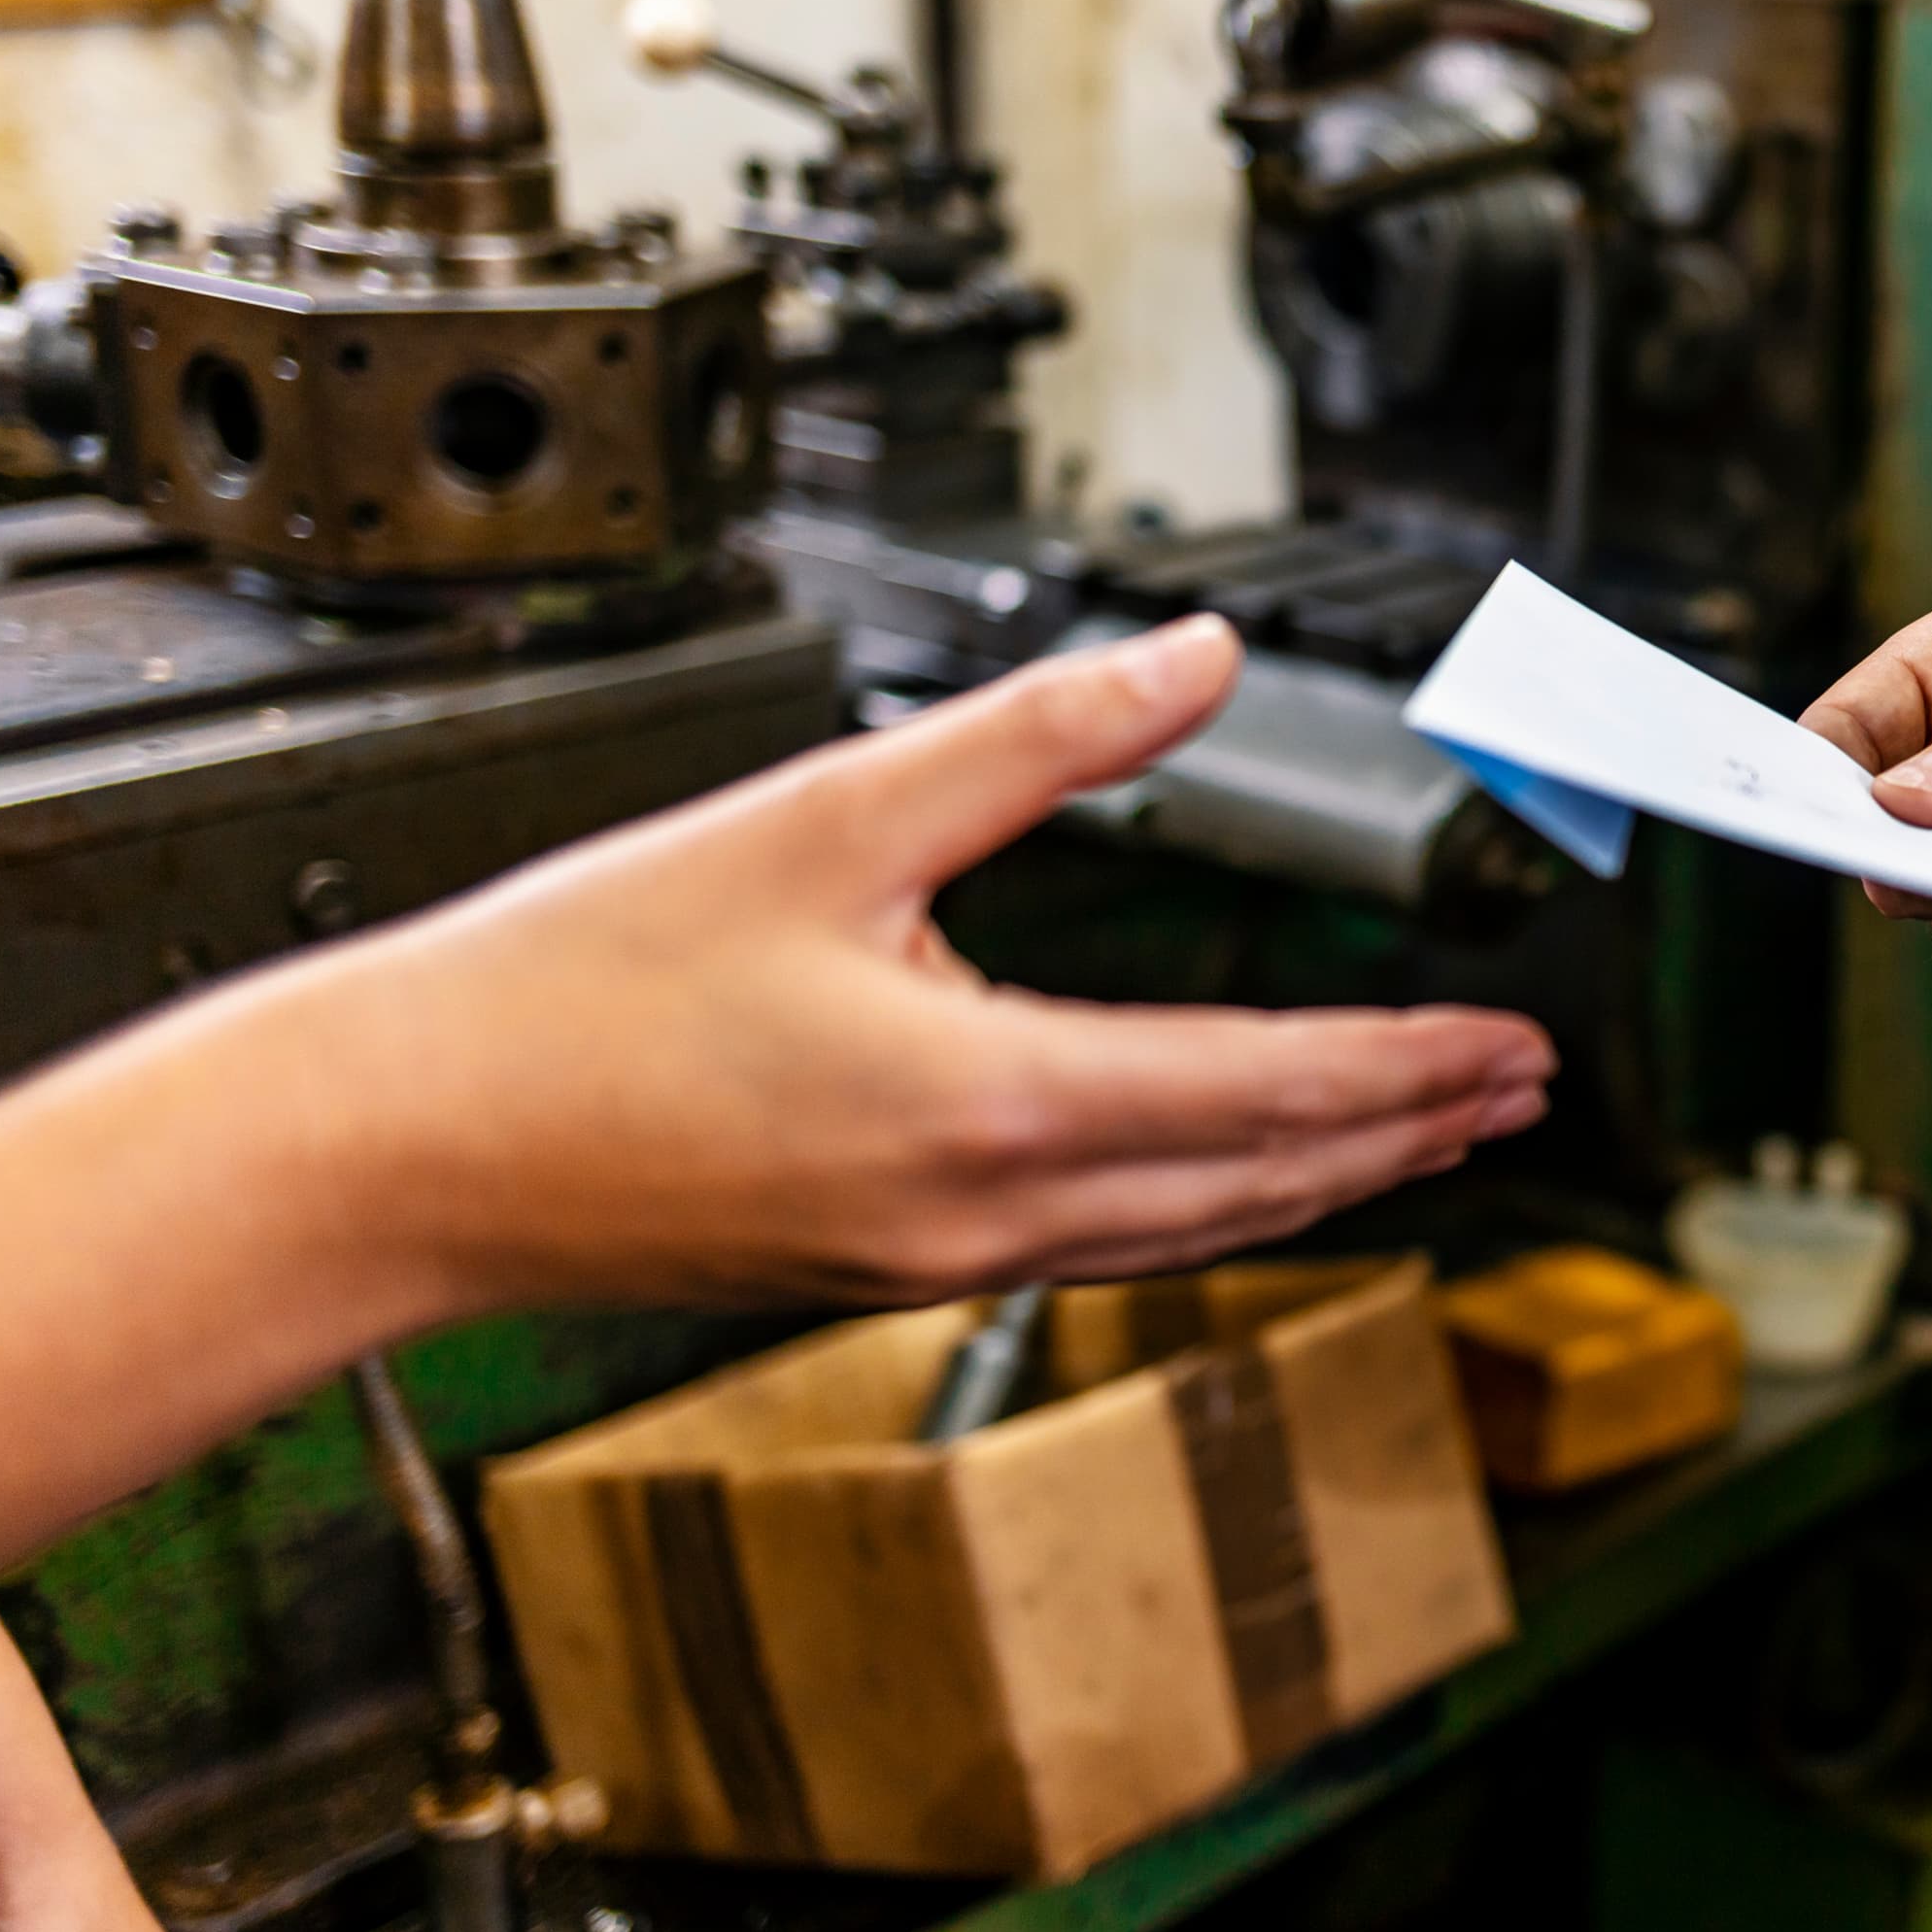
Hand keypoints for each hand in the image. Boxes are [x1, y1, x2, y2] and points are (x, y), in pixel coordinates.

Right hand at [298, 612, 1557, 1311]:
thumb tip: (1190, 660)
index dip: (1416, 1063)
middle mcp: (990, 1209)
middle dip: (1412, 1131)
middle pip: (1266, 1180)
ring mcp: (941, 1258)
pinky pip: (1109, 1248)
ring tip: (1423, 1138)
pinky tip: (1229, 1178)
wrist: (406, 1146)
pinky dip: (1212, 1207)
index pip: (1273, 1086)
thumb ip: (1036, 737)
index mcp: (995, 1102)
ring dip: (1326, 1180)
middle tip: (1524, 1090)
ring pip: (1195, 1231)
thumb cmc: (575, 992)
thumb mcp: (828, 812)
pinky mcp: (891, 1271)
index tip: (1521, 1044)